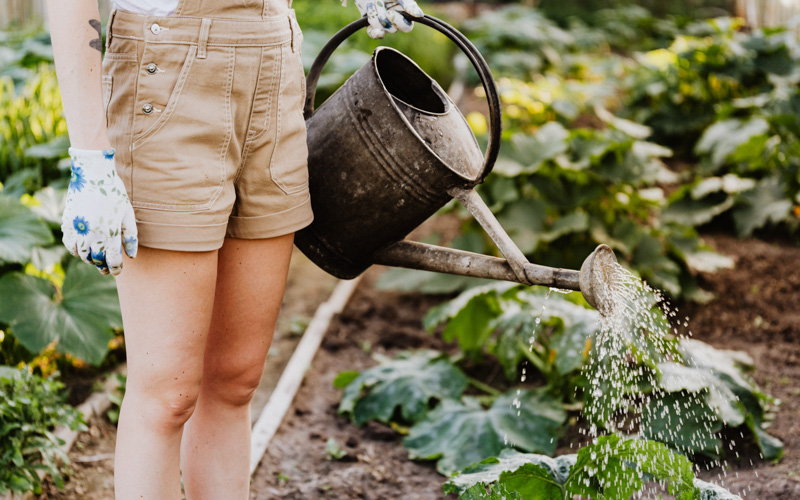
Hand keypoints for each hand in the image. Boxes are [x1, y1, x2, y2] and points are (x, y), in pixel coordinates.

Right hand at [62, 148, 137, 275]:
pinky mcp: (67, 223)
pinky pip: (69, 244)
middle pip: (96, 260)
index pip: (112, 260)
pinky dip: (75, 250)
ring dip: (89, 259)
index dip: (115, 268)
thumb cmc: (114, 193)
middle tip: (106, 269)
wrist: (92, 174)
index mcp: (110, 232)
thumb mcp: (128, 214)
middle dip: (102, 267)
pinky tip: (82, 248)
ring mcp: (78, 228)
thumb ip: (131, 236)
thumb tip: (131, 256)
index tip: (117, 271)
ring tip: (96, 259)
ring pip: (81, 255)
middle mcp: (92, 233)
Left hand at [348, 0, 423, 38]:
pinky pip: (374, 35)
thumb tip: (419, 15)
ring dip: (374, 15)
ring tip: (373, 4)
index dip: (398, 22)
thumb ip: (409, 5)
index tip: (389, 12)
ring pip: (382, 30)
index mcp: (404, 15)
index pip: (407, 28)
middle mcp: (395, 23)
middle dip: (383, 16)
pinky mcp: (374, 29)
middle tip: (378, 3)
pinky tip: (370, 18)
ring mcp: (385, 26)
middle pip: (393, 30)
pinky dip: (372, 27)